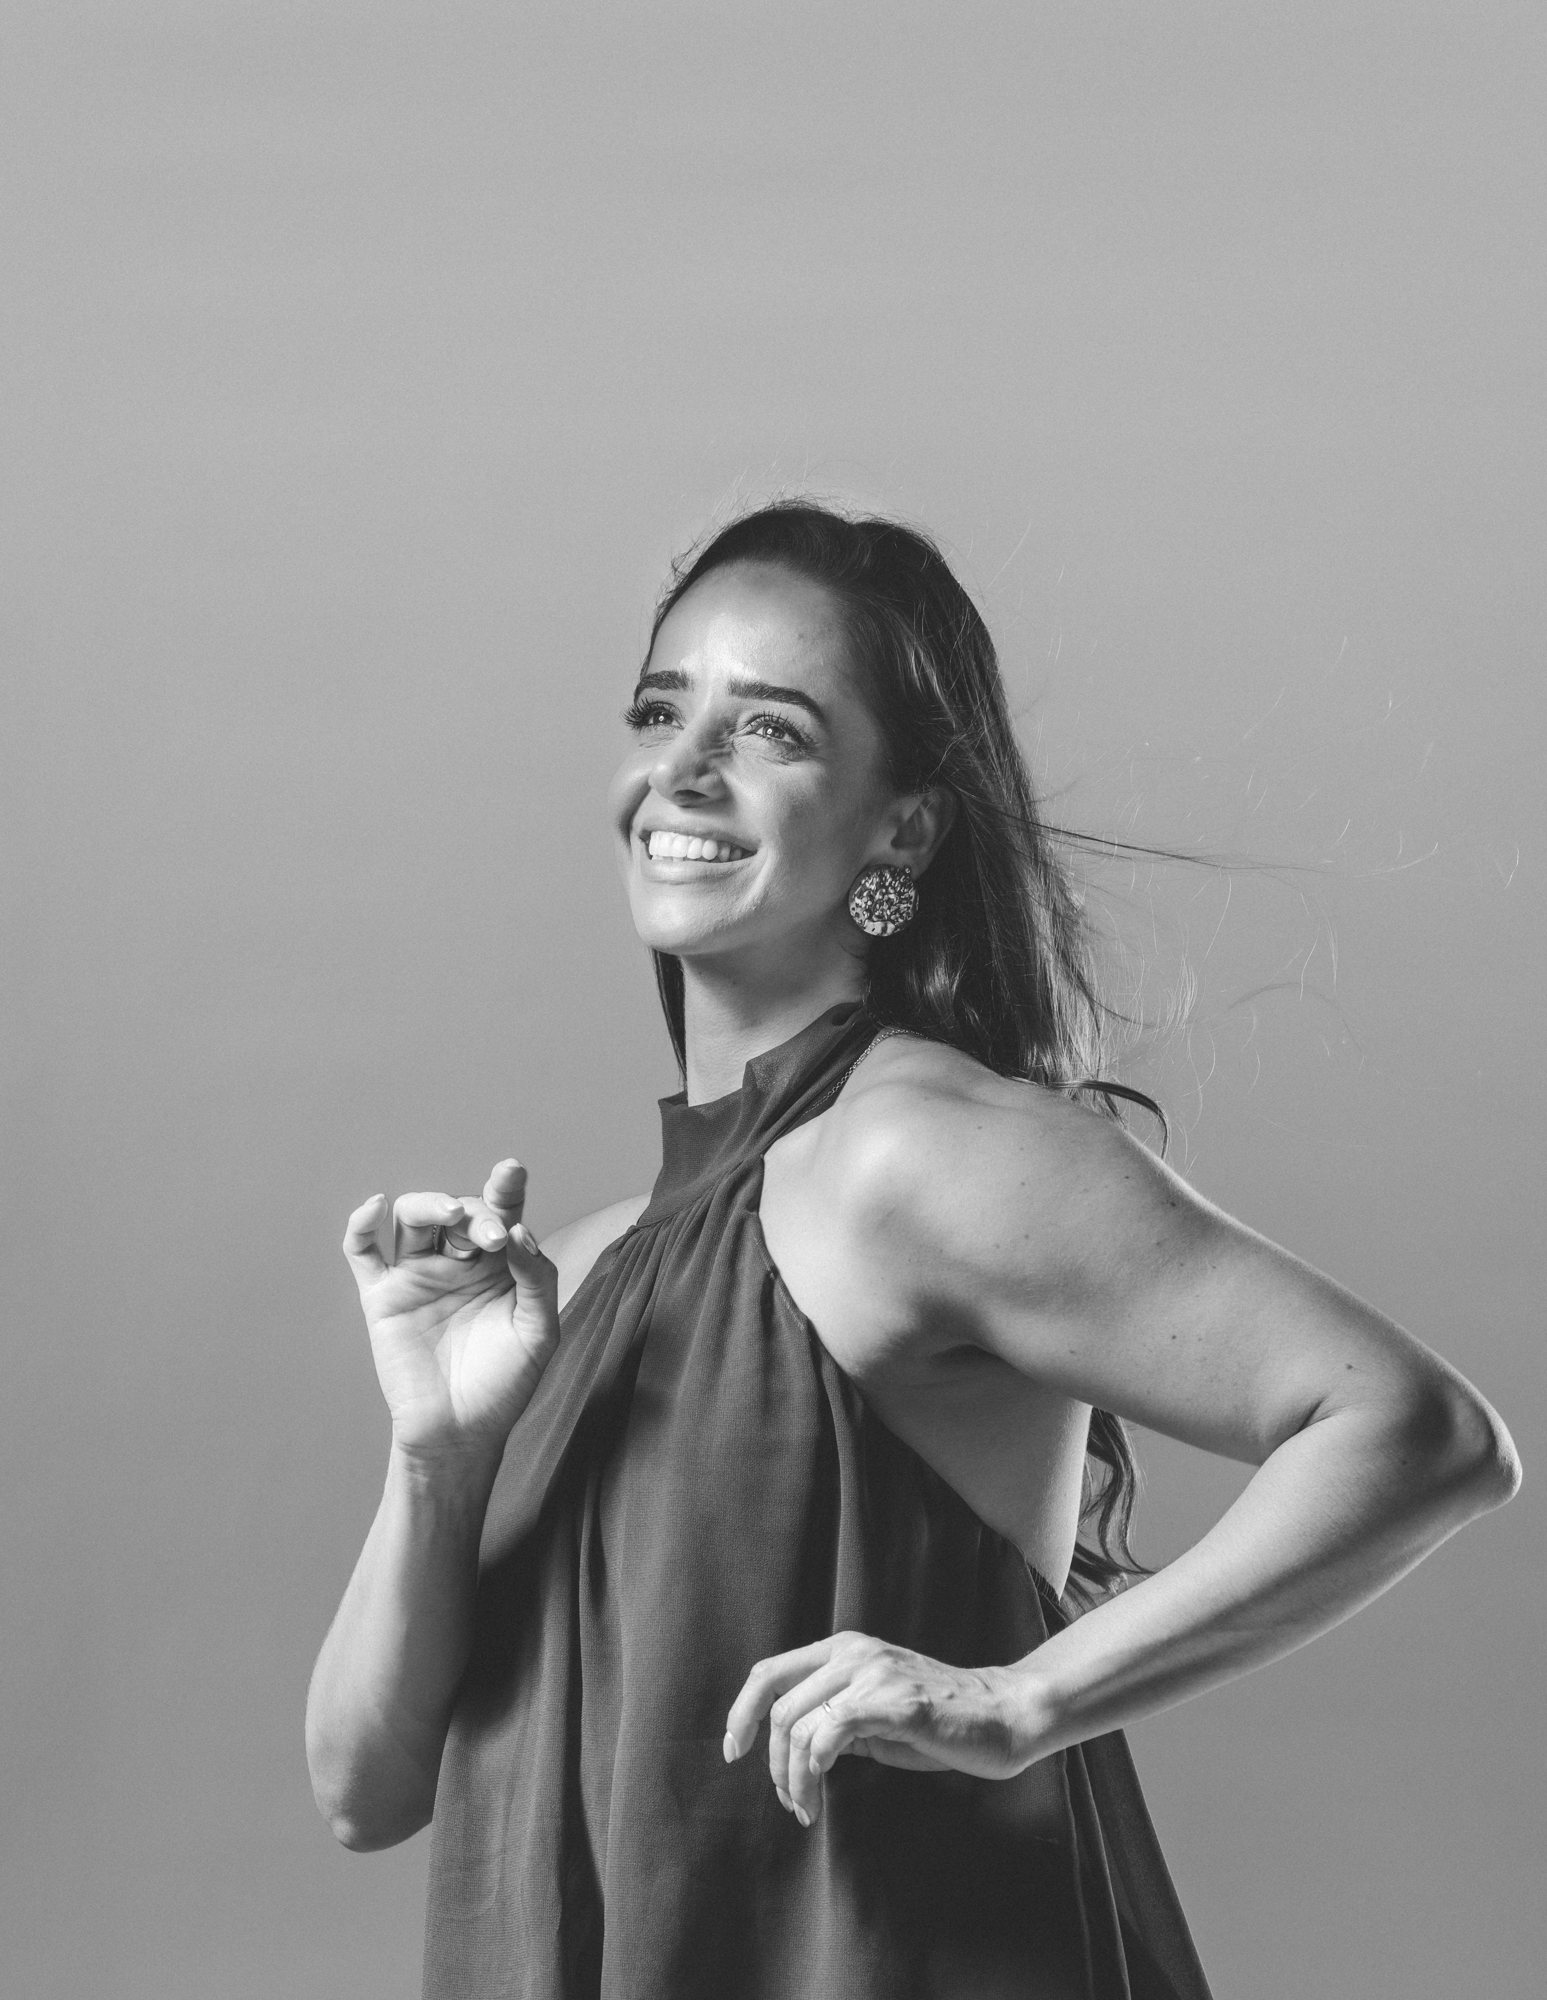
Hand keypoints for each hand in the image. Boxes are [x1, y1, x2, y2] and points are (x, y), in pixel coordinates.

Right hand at [342, 1159, 560, 1467]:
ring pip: (413, 1218)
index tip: (511, 1171)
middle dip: (478, 1214)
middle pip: (459, 1212)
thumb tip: (519, 1231)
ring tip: (452, 1214)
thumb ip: (536, 1277)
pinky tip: (375, 1206)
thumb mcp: (538, 1330)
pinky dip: (361, 1224)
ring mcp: (418, 1275)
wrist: (462, 1433)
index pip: (501, 1213)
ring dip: (430, 1205)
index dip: (505, 1188)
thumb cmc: (505, 1383)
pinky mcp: (382, 1296)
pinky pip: (363, 1252)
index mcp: (498, 1264)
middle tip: (493, 1238)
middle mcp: (457, 1261)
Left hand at [723, 1631, 1033, 1827]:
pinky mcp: (894, 1701)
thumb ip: (834, 1718)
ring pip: (799, 1723)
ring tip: (806, 1807)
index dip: (742, 1712)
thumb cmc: (939, 1723)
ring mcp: (874, 1673)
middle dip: (772, 1762)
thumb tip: (790, 1747)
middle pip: (778, 1705)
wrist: (1000, 1716)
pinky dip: (814, 1770)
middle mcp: (853, 1653)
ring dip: (791, 1777)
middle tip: (789, 1800)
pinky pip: (829, 1734)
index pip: (769, 1672)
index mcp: (844, 1649)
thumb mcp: (874, 1714)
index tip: (735, 1751)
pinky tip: (821, 1792)